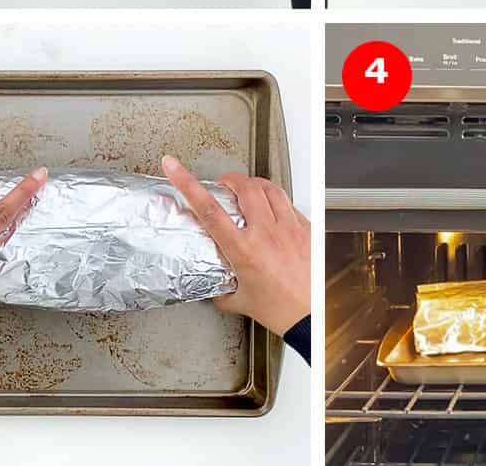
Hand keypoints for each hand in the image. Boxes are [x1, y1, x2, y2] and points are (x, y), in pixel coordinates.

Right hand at [161, 155, 308, 335]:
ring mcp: (289, 228)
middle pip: (244, 187)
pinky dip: (278, 201)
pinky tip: (275, 210)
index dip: (187, 184)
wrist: (311, 317)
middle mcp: (266, 234)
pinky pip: (290, 204)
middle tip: (224, 184)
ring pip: (270, 188)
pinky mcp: (307, 230)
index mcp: (244, 250)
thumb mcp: (241, 301)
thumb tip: (213, 285)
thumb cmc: (280, 311)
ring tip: (250, 190)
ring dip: (255, 185)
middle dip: (231, 179)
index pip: (209, 209)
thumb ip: (222, 291)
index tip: (174, 167)